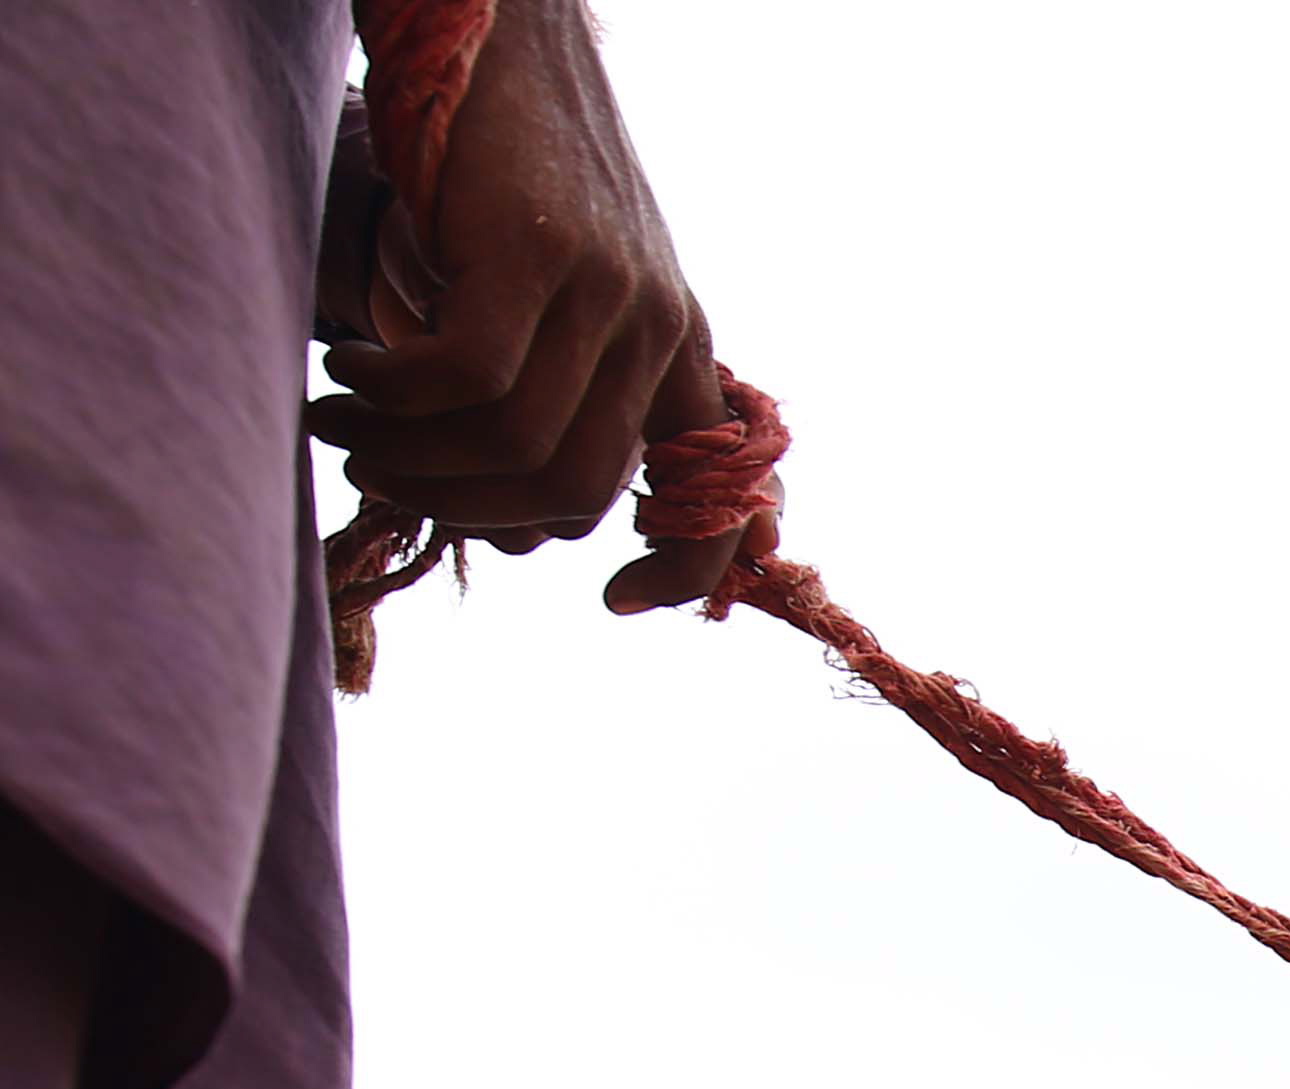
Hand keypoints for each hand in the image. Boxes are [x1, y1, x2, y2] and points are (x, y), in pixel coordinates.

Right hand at [305, 0, 775, 611]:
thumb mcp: (563, 295)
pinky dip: (398, 400)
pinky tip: (352, 379)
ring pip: (518, 444)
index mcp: (681, 351)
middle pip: (574, 487)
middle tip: (380, 483)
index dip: (685, 568)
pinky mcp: (535, 252)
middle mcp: (659, 329)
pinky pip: (467, 376)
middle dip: (469, 511)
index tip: (613, 601)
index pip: (718, 495)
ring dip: (413, 461)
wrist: (502, 39)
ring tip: (342, 432)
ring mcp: (605, 290)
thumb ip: (561, 391)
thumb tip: (517, 521)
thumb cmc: (508, 179)